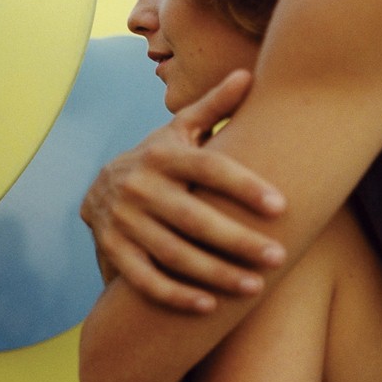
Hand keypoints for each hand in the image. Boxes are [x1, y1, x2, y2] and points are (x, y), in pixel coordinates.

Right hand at [82, 70, 286, 311]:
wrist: (100, 190)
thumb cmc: (160, 159)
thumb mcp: (179, 131)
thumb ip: (214, 106)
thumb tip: (249, 74)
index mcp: (163, 154)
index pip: (210, 169)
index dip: (245, 186)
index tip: (282, 206)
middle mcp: (140, 186)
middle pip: (195, 218)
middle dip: (238, 240)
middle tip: (278, 256)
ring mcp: (123, 221)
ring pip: (173, 253)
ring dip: (215, 273)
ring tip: (255, 287)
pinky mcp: (112, 251)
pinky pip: (145, 279)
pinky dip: (176, 295)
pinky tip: (210, 307)